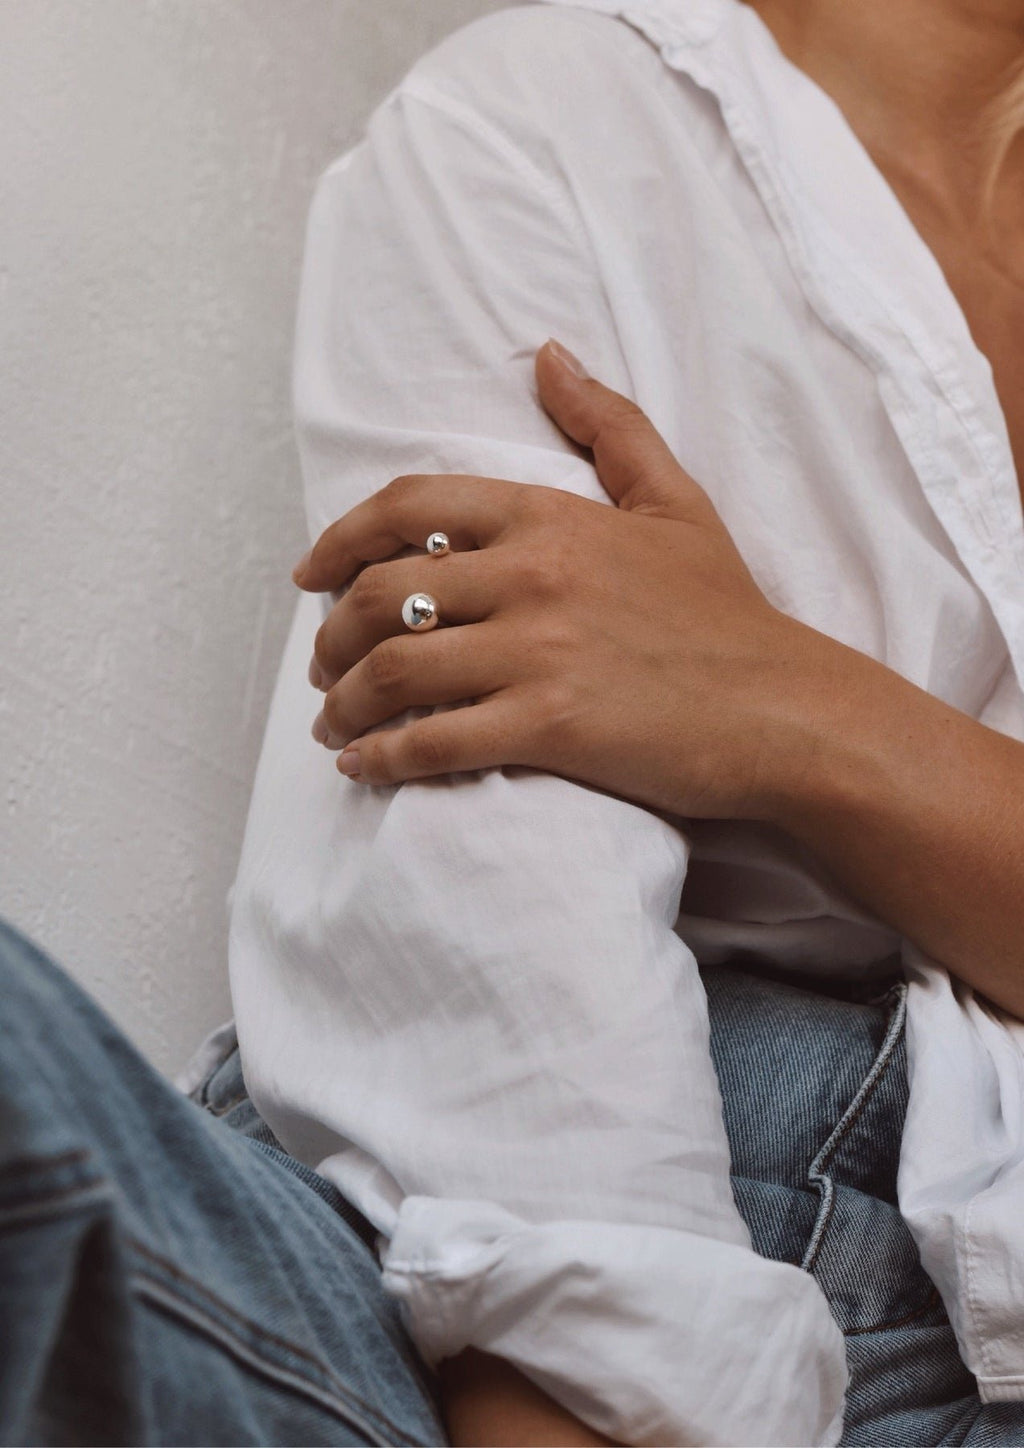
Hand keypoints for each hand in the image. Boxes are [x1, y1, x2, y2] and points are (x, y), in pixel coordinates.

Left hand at [292, 339, 830, 821]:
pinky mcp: (550, 726)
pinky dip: (384, 758)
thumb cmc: (727, 611)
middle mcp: (534, 576)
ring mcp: (539, 652)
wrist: (784, 709)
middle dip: (331, 635)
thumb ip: (608, 424)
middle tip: (322, 666)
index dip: (340, 539)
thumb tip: (547, 354)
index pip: (410, 508)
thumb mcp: (674, 500)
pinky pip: (434, 741)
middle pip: (383, 593)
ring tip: (333, 725)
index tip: (309, 575)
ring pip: (395, 669)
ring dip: (343, 702)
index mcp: (551, 518)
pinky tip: (365, 767)